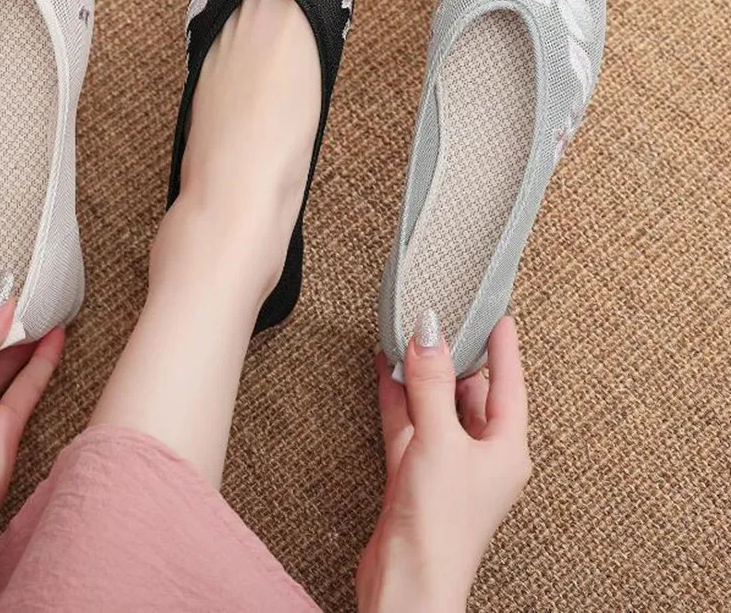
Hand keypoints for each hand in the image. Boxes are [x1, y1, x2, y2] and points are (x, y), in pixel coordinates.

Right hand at [357, 317, 530, 612]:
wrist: (406, 581)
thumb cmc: (442, 526)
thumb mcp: (440, 440)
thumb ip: (432, 384)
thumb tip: (430, 336)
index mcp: (506, 450)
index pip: (509, 385)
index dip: (503, 348)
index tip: (498, 316)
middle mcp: (479, 456)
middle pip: (470, 394)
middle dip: (454, 358)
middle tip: (441, 320)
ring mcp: (446, 466)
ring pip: (435, 407)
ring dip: (420, 376)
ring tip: (409, 339)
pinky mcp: (415, 476)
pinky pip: (410, 425)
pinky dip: (398, 399)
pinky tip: (386, 374)